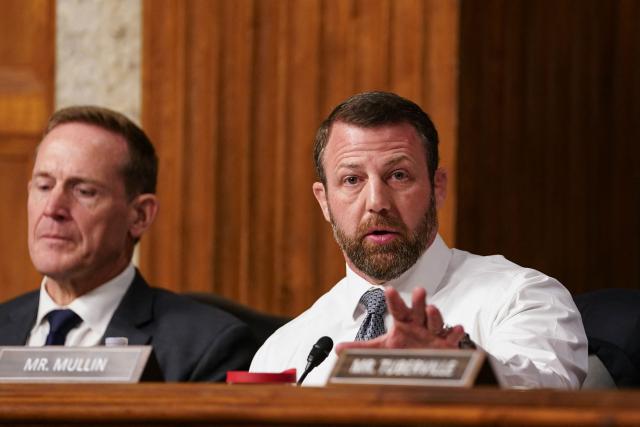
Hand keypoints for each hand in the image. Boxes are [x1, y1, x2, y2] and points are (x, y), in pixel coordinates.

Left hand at [335, 287, 465, 353]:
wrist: (426, 363)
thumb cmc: (404, 350)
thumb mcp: (382, 349)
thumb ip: (361, 348)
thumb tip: (337, 349)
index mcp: (403, 322)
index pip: (397, 309)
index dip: (393, 300)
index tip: (387, 289)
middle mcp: (419, 324)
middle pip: (418, 309)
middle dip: (418, 301)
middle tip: (418, 290)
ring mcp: (433, 333)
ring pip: (435, 321)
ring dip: (435, 315)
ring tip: (433, 308)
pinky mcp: (446, 345)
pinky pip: (452, 337)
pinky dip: (455, 333)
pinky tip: (457, 329)